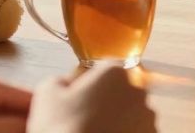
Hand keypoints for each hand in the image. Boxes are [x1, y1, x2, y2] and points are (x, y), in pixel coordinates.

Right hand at [29, 63, 155, 132]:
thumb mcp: (47, 94)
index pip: (103, 68)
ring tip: (94, 131)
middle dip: (104, 101)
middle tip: (83, 118)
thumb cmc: (64, 127)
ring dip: (115, 120)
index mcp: (114, 73)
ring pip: (130, 113)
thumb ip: (59, 80)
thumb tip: (65, 83)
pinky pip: (135, 131)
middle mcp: (137, 91)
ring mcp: (147, 117)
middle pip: (119, 90)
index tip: (76, 97)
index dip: (88, 82)